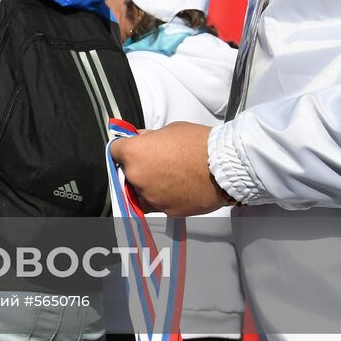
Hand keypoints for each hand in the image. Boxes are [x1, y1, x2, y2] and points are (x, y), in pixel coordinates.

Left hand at [109, 122, 226, 216]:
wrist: (225, 166)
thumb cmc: (200, 144)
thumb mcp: (170, 130)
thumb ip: (150, 137)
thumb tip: (142, 138)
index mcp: (134, 153)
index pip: (114, 151)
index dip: (123, 149)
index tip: (129, 150)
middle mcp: (137, 176)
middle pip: (127, 173)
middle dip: (137, 168)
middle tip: (157, 162)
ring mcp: (151, 196)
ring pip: (141, 191)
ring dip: (150, 185)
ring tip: (171, 176)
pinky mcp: (166, 210)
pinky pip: (157, 204)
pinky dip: (164, 198)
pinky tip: (178, 188)